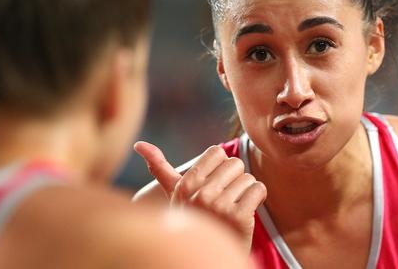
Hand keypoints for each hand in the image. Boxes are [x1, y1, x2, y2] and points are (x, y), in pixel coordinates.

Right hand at [134, 141, 266, 250]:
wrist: (208, 254)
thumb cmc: (194, 218)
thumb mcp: (175, 194)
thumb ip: (160, 168)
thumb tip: (138, 144)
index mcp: (186, 184)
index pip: (217, 152)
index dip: (220, 167)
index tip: (213, 184)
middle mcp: (200, 194)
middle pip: (235, 164)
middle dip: (234, 179)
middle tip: (224, 199)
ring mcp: (220, 206)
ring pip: (248, 177)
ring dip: (245, 192)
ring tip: (232, 208)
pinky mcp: (240, 217)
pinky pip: (259, 189)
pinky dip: (257, 198)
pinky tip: (245, 212)